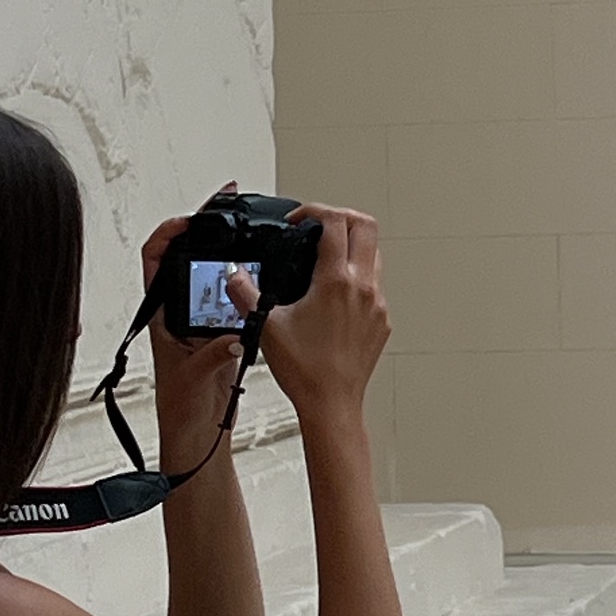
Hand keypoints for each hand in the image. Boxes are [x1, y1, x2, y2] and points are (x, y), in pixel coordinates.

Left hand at [143, 184, 245, 473]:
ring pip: (211, 273)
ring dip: (227, 251)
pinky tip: (260, 274)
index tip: (188, 220)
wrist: (195, 435)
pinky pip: (233, 297)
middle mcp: (180, 312)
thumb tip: (231, 338)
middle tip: (226, 205)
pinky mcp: (222, 331)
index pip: (155, 261)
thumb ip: (211, 357)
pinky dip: (245, 281)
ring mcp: (201, 320)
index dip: (167, 234)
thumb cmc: (179, 409)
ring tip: (245, 227)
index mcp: (163, 316)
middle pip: (185, 256)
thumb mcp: (192, 379)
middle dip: (205, 228)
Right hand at [225, 205, 388, 424]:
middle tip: (318, 226)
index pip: (334, 222)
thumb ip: (245, 293)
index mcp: (335, 281)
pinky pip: (375, 285)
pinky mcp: (381, 321)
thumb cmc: (305, 371)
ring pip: (374, 254)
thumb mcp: (266, 326)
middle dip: (340, 217)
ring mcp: (377, 303)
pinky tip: (334, 295)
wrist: (331, 404)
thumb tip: (234, 274)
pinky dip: (357, 277)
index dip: (314, 211)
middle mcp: (362, 287)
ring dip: (352, 246)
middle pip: (365, 226)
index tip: (298, 220)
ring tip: (326, 258)